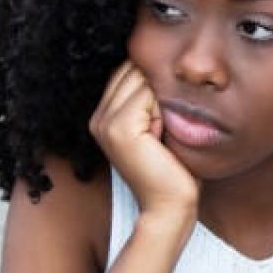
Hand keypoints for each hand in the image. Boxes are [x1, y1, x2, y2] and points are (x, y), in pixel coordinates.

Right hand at [89, 60, 198, 217]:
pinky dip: (165, 109)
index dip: (154, 82)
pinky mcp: (119, 128)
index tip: (165, 114)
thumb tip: (165, 65)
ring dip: (163, 97)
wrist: (170, 207)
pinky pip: (149, 93)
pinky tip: (164, 135)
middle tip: (167, 125)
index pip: (128, 71)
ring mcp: (105, 122)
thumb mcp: (160, 127)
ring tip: (165, 131)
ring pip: (142, 79)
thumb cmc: (174, 170)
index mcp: (103, 116)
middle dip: (159, 87)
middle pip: (133, 69)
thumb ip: (152, 99)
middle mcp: (98, 118)